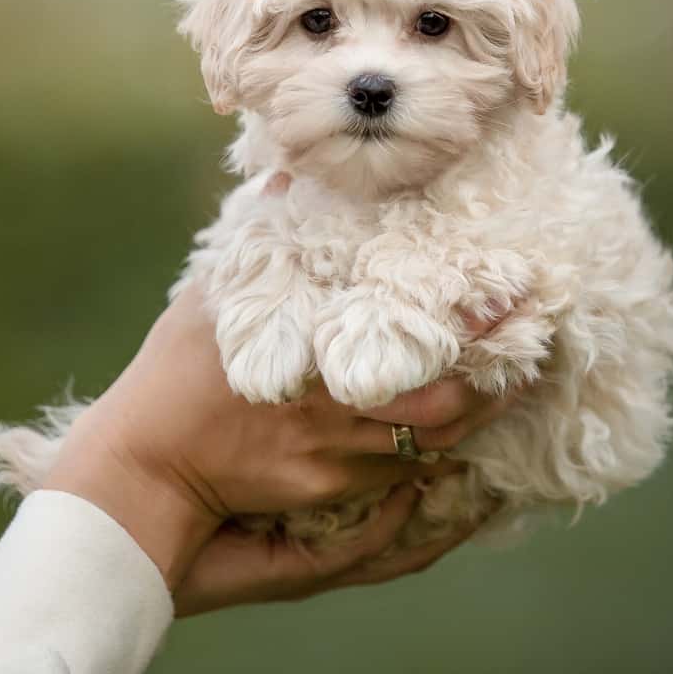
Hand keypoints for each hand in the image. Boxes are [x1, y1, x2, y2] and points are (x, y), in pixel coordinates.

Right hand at [42, 286, 517, 601]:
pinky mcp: (326, 496)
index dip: (477, 327)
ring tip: (515, 387)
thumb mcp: (207, 302)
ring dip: (477, 419)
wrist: (136, 481)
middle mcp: (334, 415)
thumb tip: (283, 177)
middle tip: (536, 350)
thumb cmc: (168, 381)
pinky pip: (399, 476)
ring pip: (431, 446)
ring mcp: (334, 462)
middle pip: (446, 409)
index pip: (417, 342)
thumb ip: (255, 242)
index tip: (519, 296)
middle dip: (501, 385)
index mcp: (313, 358)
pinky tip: (456, 433)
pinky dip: (433, 452)